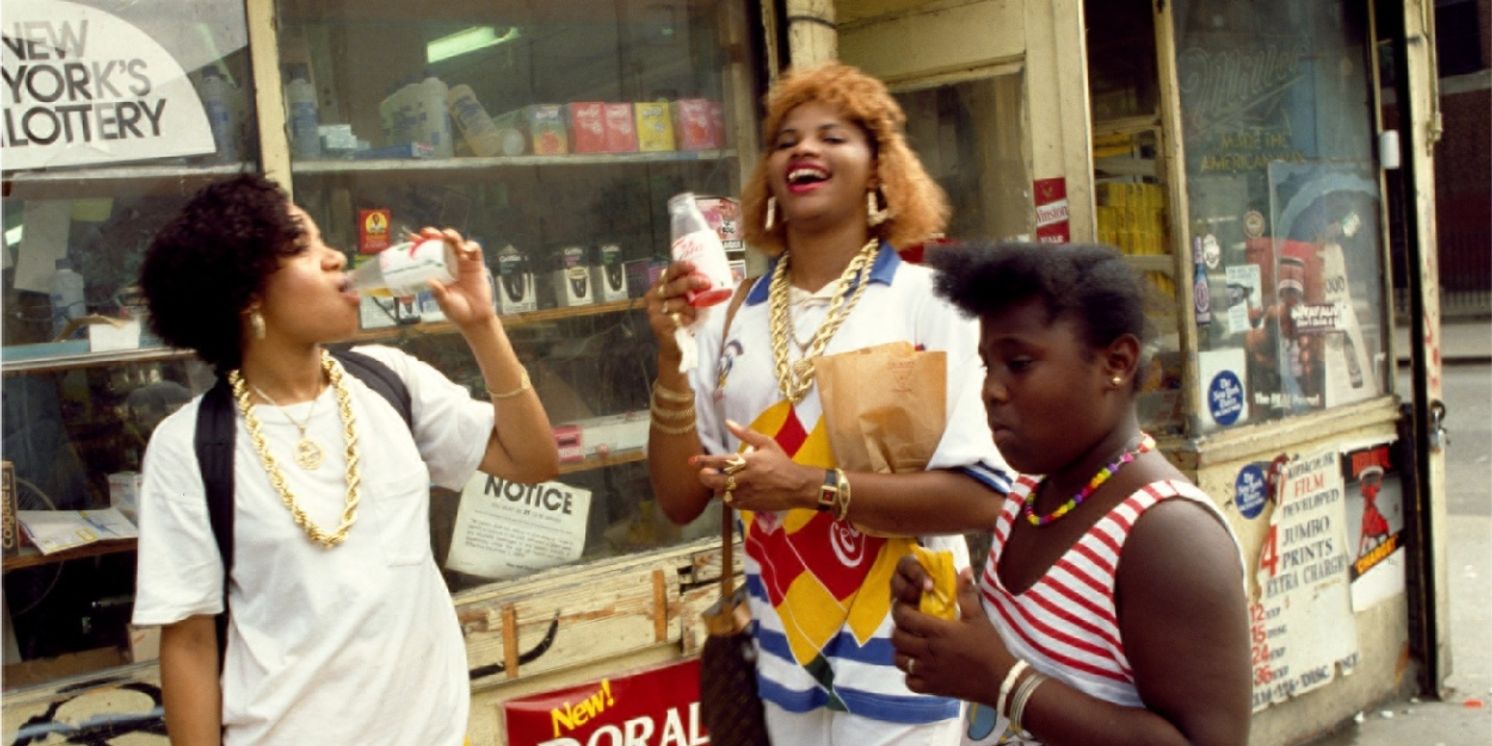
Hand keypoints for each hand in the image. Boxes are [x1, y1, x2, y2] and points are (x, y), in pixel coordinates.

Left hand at [419, 227, 494, 328]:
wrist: (476, 319)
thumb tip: (430, 282)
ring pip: (458, 242)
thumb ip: (438, 293)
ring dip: (453, 236)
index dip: (421, 243)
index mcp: (438, 270)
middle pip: (442, 243)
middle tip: (429, 233)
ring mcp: (464, 263)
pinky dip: (471, 246)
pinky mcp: (477, 265)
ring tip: (447, 236)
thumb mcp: (444, 303)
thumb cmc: (457, 311)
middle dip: (435, 234)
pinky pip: (475, 250)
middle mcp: (450, 264)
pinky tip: (465, 250)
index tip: (413, 237)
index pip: (428, 252)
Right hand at [648, 261, 710, 356]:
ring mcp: (654, 309)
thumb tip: (736, 274)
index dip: (681, 267)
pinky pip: (675, 317)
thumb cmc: (689, 318)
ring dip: (690, 307)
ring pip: (676, 303)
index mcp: (663, 284)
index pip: (670, 271)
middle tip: (706, 282)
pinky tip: (689, 322)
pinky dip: (685, 319)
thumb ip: (710, 286)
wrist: (678, 345)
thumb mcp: (698, 299)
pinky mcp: (657, 323)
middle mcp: (655, 294)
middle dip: (690, 282)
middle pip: (674, 285)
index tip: (694, 266)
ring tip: (695, 314)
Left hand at [691, 420, 816, 511]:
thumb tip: (728, 422)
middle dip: (705, 476)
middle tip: (704, 472)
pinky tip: (730, 491)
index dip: (703, 461)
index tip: (692, 460)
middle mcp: (744, 478)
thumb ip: (746, 434)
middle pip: (715, 480)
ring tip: (719, 481)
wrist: (797, 486)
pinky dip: (726, 497)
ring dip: (716, 487)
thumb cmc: (782, 462)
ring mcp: (746, 493)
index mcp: (748, 461)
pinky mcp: (749, 505)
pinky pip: (730, 503)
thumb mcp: (767, 443)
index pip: (720, 461)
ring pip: (720, 493)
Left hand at [891, 566, 1013, 703]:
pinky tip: (918, 668)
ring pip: (899, 660)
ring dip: (901, 652)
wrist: (999, 679)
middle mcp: (928, 651)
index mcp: (938, 631)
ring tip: (909, 646)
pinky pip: (909, 682)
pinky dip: (909, 674)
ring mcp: (928, 671)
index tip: (902, 607)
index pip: (905, 618)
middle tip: (905, 626)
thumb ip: (966, 594)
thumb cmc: (988, 646)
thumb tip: (964, 570)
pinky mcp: (932, 688)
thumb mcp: (977, 617)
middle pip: (897, 639)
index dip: (898, 610)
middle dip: (897, 630)